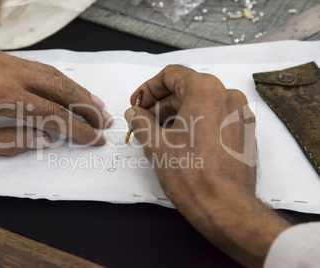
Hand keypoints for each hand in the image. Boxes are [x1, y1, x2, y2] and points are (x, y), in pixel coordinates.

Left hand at [0, 48, 111, 155]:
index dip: (78, 128)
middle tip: (105, 119)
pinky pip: (36, 65)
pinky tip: (67, 88)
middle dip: (85, 105)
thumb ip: (8, 141)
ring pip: (51, 72)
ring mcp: (0, 59)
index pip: (51, 113)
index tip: (95, 138)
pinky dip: (57, 79)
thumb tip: (44, 139)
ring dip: (76, 89)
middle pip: (59, 87)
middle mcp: (4, 71)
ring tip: (95, 105)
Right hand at [125, 65, 289, 266]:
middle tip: (143, 120)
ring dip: (178, 113)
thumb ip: (140, 121)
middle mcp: (228, 96)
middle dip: (162, 103)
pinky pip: (216, 118)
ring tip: (160, 133)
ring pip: (203, 103)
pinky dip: (197, 123)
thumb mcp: (156, 144)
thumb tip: (134, 113)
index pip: (172, 74)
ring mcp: (240, 115)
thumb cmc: (191, 174)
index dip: (149, 88)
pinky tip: (182, 142)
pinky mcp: (245, 133)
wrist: (224, 206)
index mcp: (206, 90)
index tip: (138, 103)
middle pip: (188, 88)